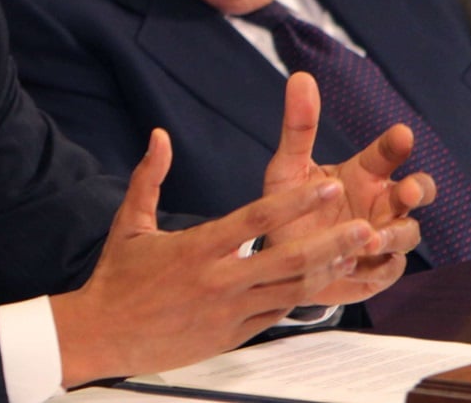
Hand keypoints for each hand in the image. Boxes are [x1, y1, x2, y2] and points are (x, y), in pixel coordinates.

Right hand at [51, 127, 378, 387]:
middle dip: (331, 243)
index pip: (256, 220)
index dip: (296, 202)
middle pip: (287, 259)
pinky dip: (302, 297)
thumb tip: (159, 135)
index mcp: (196, 248)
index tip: (327, 187)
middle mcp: (219, 280)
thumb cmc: (116, 277)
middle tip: (367, 227)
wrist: (103, 335)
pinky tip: (324, 281)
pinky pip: (276, 313)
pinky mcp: (232, 335)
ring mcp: (229, 311)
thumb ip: (149, 178)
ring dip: (327, 271)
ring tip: (359, 254)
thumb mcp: (127, 223)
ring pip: (291, 290)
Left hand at [262, 72, 436, 304]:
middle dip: (420, 189)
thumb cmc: (288, 207)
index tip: (401, 134)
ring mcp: (382, 237)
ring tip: (370, 237)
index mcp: (362, 173)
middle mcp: (380, 203)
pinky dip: (376, 267)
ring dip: (394, 234)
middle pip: (418, 192)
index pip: (387, 153)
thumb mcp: (287, 167)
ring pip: (408, 233)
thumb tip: (300, 77)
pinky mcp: (376, 270)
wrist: (278, 259)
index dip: (396, 144)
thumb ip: (298, 127)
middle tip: (408, 190)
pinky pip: (389, 269)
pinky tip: (354, 265)